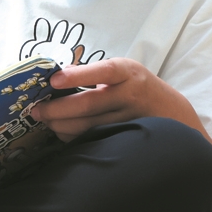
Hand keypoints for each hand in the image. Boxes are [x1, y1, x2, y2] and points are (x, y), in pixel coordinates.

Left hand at [31, 58, 194, 140]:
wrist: (175, 114)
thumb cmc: (141, 88)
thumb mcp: (126, 73)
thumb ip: (97, 74)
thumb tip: (59, 77)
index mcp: (129, 72)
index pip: (104, 71)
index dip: (78, 76)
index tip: (54, 81)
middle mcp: (132, 95)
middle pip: (89, 105)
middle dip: (57, 109)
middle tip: (36, 110)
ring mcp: (131, 119)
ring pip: (89, 127)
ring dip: (62, 126)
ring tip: (46, 121)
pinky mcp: (128, 138)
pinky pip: (95, 140)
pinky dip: (75, 137)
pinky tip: (63, 133)